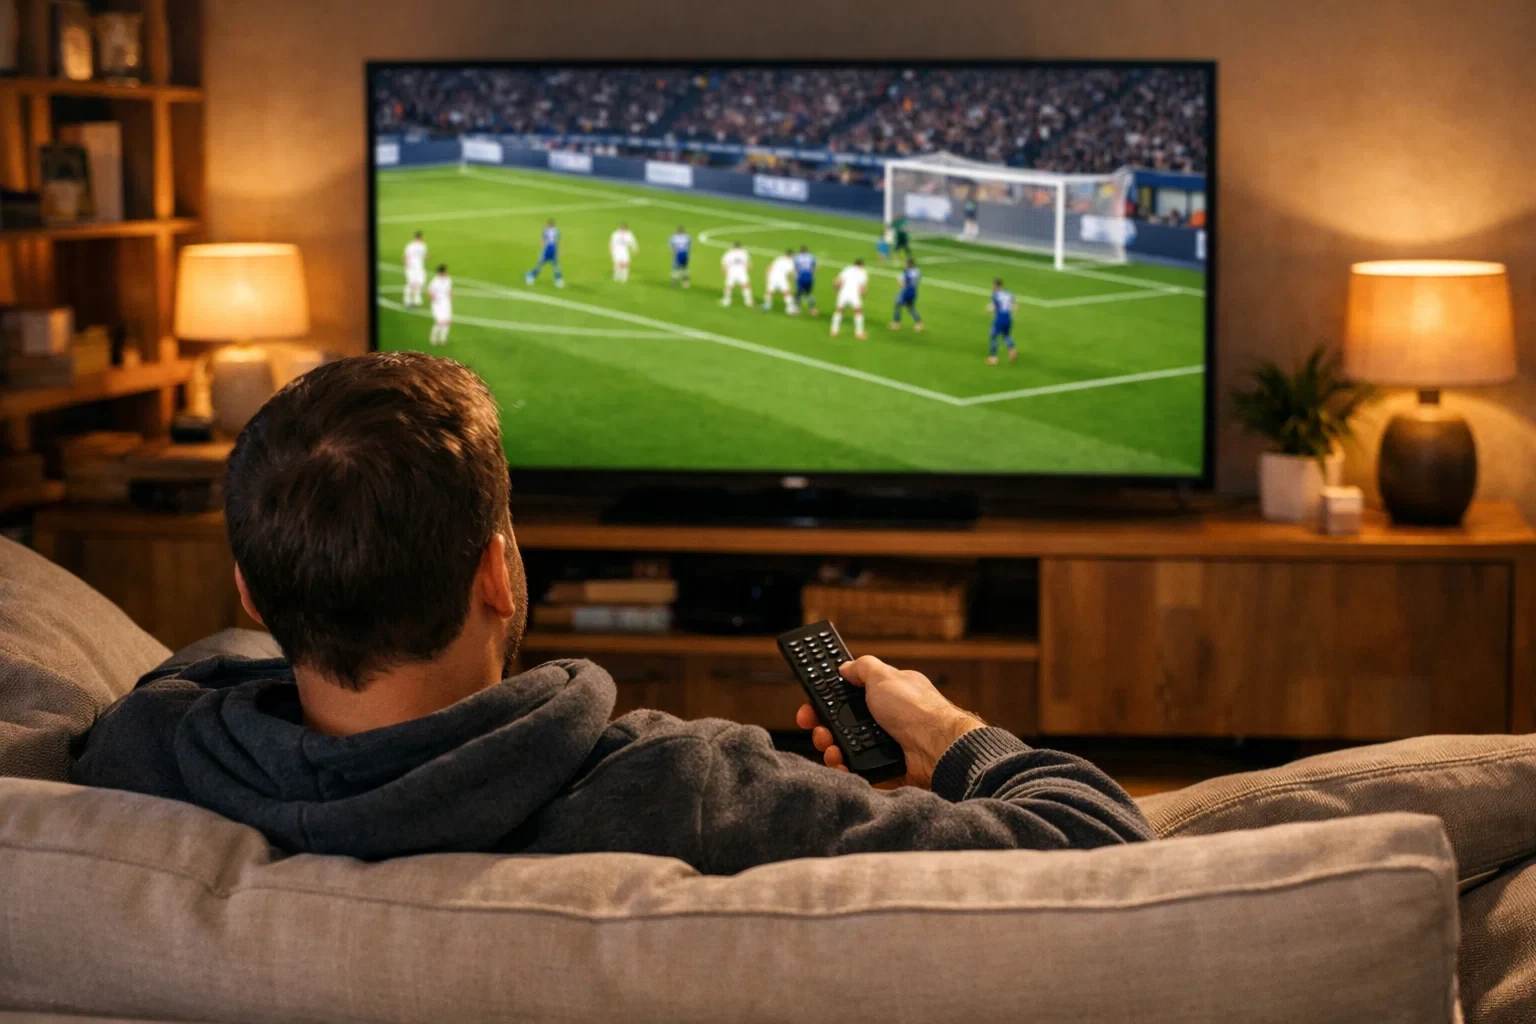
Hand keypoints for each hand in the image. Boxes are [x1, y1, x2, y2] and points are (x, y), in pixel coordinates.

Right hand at [795, 655, 983, 788]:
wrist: (937, 748)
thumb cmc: (916, 710)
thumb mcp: (884, 676)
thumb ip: (862, 667)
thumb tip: (845, 667)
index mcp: (884, 695)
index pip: (847, 696)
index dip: (826, 700)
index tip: (810, 705)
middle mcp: (883, 719)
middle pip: (842, 724)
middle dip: (823, 727)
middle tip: (816, 728)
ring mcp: (883, 744)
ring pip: (845, 747)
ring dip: (830, 747)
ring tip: (830, 748)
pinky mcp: (884, 766)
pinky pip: (857, 768)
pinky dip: (845, 767)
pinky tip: (841, 763)